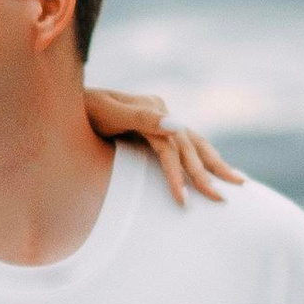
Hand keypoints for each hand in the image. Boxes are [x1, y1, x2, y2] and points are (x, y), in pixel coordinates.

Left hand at [83, 85, 244, 206]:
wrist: (65, 100)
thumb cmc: (81, 110)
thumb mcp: (107, 111)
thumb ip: (142, 118)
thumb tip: (177, 126)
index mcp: (154, 108)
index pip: (173, 149)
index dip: (179, 176)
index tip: (183, 203)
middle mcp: (162, 110)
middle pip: (191, 146)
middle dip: (209, 174)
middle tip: (224, 200)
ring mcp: (160, 116)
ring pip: (195, 143)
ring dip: (215, 164)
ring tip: (238, 182)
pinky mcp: (154, 124)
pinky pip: (186, 143)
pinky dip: (202, 156)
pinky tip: (212, 166)